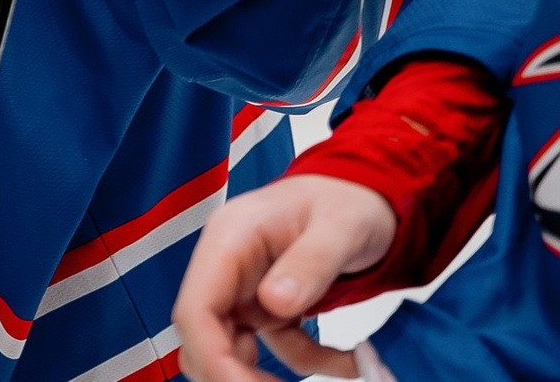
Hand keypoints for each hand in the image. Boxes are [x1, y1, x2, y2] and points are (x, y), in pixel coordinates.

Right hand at [175, 174, 397, 381]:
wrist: (363, 196)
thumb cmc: (347, 200)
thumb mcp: (341, 227)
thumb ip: (309, 262)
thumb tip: (274, 302)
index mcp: (230, 238)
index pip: (196, 308)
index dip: (211, 356)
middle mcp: (227, 267)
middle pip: (204, 337)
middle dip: (235, 376)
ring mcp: (244, 290)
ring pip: (230, 350)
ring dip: (266, 377)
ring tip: (327, 371)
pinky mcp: (265, 308)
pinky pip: (273, 350)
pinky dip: (306, 364)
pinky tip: (348, 362)